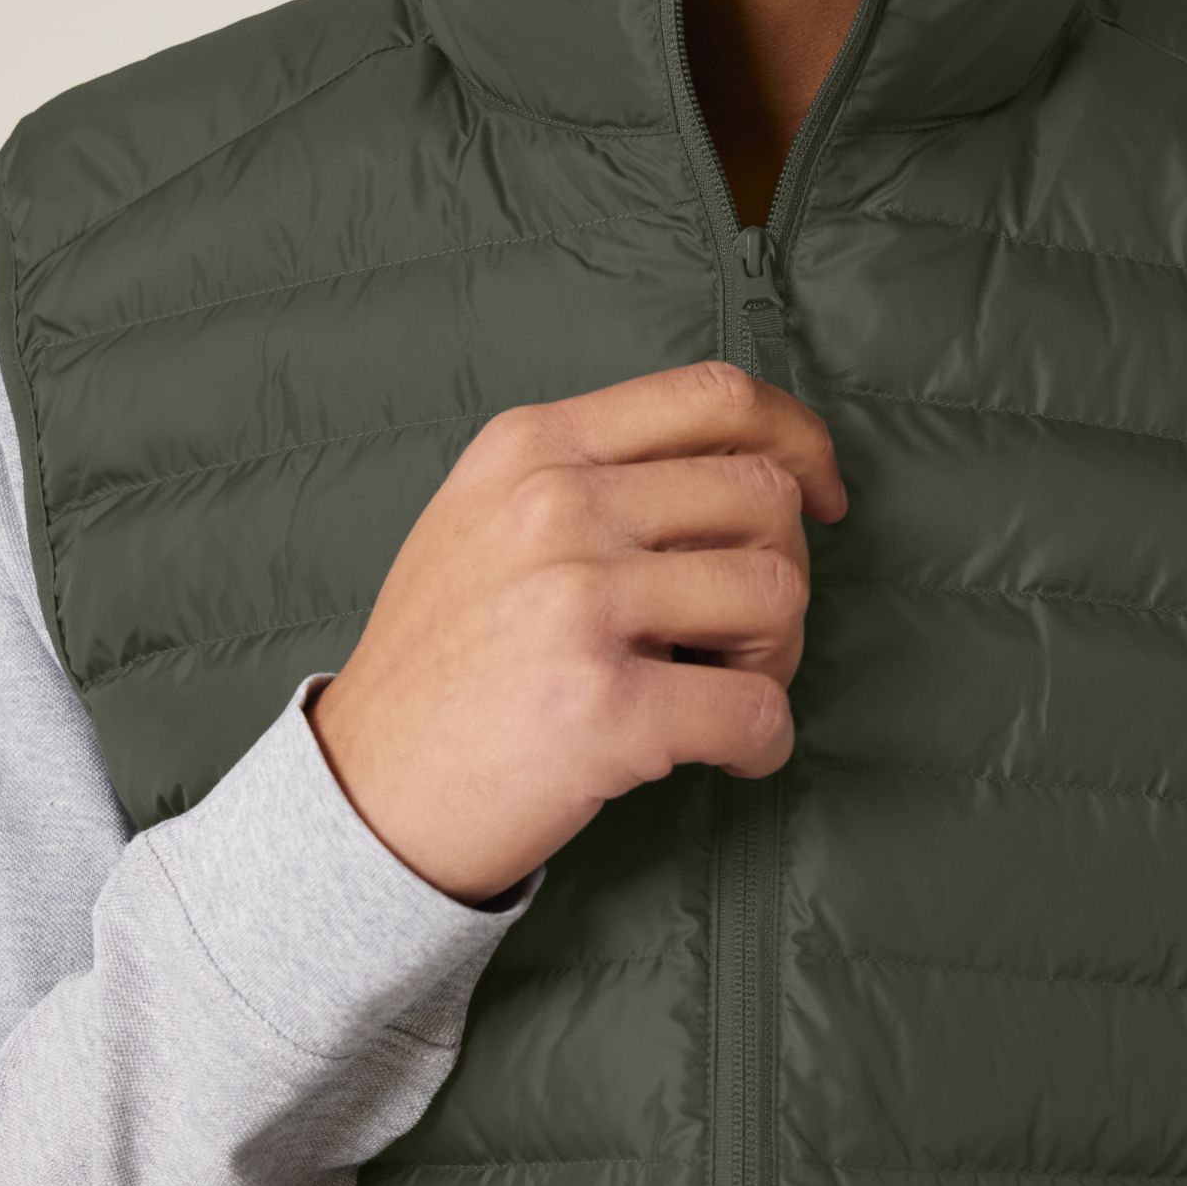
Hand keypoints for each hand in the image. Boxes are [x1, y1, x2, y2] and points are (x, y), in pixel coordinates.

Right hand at [308, 358, 846, 904]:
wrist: (365, 791)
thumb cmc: (443, 660)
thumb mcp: (483, 518)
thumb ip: (592, 472)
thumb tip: (748, 466)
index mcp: (532, 447)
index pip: (713, 395)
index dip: (798, 439)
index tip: (820, 494)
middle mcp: (554, 507)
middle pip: (763, 497)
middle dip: (783, 570)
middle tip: (745, 636)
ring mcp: (577, 604)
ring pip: (776, 594)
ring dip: (776, 656)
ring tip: (724, 691)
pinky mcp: (604, 709)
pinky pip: (757, 711)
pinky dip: (764, 742)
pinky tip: (730, 756)